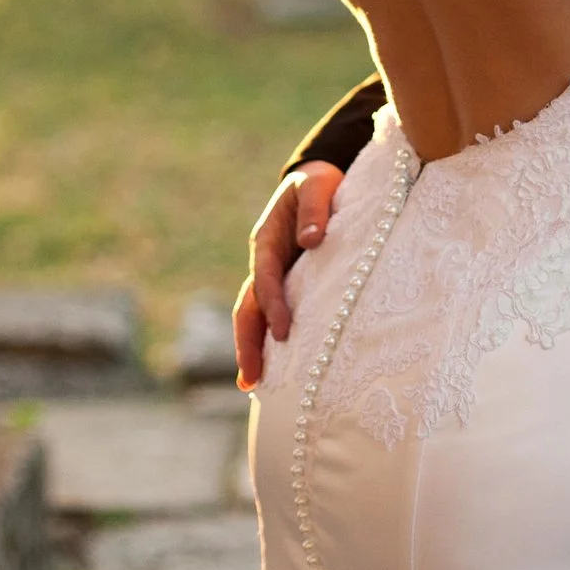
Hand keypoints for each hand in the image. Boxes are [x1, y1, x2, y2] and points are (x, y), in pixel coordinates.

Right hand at [232, 160, 345, 390]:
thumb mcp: (317, 185)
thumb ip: (314, 207)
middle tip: (251, 380)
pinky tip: (277, 371)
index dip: (273, 305)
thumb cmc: (321, 183)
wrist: (321, 183)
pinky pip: (274, 316)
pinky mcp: (288, 286)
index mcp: (267, 240)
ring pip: (256, 317)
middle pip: (249, 308)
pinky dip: (270, 342)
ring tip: (252, 386)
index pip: (266, 279)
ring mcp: (274, 277)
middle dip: (247, 343)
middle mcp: (264, 262)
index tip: (283, 331)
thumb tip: (311, 240)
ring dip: (253, 349)